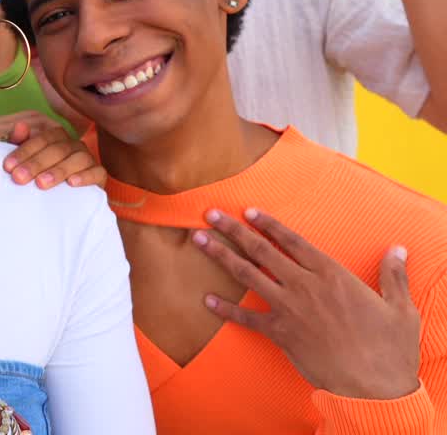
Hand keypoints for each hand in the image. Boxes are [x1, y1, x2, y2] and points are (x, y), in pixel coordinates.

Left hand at [0, 114, 104, 188]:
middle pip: (56, 149)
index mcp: (56, 137)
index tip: (8, 166)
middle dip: (36, 164)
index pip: (41, 139)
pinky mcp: (99, 174)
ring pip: (77, 159)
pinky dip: (85, 177)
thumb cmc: (42, 175)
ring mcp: (87, 158)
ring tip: (41, 183)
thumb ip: (21, 143)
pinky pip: (97, 172)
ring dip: (58, 171)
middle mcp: (73, 144)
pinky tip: (72, 183)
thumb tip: (20, 125)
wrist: (65, 201)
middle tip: (19, 178)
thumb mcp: (27, 160)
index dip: (24, 151)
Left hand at [194, 208, 420, 399]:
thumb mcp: (399, 308)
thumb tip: (397, 250)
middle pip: (262, 250)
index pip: (293, 240)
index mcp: (331, 274)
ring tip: (198, 240)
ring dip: (220, 256)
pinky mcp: (280, 333)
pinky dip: (225, 309)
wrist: (373, 386)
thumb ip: (394, 276)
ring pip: (247, 275)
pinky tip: (206, 300)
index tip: (248, 211)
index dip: (268, 224)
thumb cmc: (389, 348)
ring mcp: (289, 309)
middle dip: (233, 229)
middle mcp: (305, 286)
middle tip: (210, 214)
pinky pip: (246, 318)